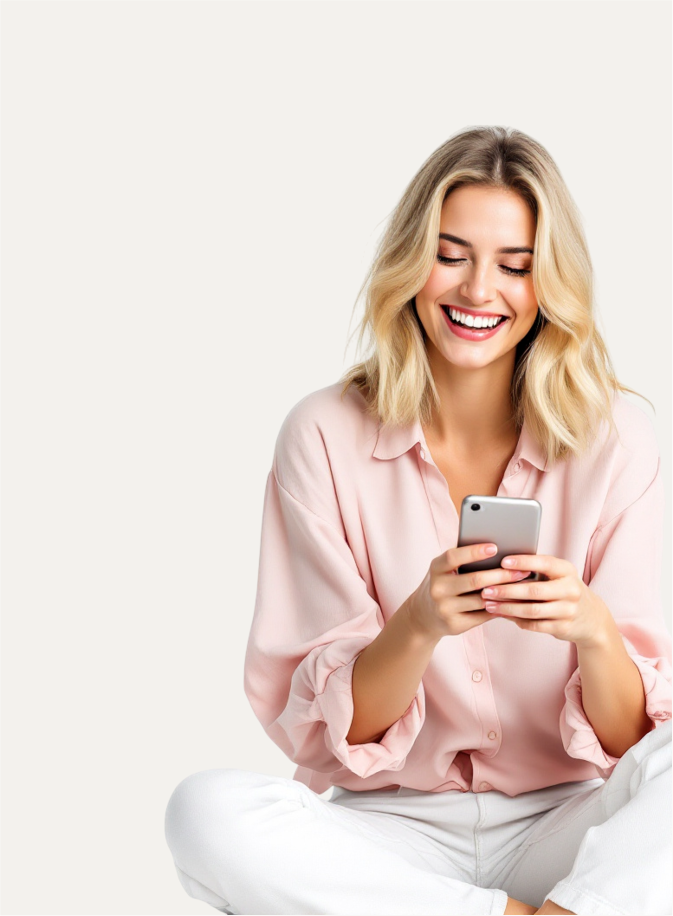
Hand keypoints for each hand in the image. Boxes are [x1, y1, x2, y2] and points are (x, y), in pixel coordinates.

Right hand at [406, 542, 530, 640]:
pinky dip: (500, 608)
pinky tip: (514, 601)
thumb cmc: (443, 583)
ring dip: (505, 593)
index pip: (454, 557)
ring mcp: (445, 608)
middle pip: (474, 580)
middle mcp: (438, 588)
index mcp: (436, 568)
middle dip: (501, 575)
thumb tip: (498, 550)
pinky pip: (483, 616)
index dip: (474, 552)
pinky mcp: (455, 624)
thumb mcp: (444, 569)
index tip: (495, 547)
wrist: (423, 615)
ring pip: (482, 600)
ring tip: (522, 586)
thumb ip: (462, 560)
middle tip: (522, 570)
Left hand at [480, 553, 610, 647]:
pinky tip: (502, 615)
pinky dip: (516, 620)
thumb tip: (501, 565)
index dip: (523, 562)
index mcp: (567, 571)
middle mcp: (570, 590)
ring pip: (532, 610)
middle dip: (507, 590)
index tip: (503, 562)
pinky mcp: (563, 627)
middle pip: (534, 590)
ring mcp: (568, 611)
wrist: (591, 618)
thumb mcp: (558, 575)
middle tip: (486, 589)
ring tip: (489, 604)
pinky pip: (534, 625)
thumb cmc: (563, 589)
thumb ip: (537, 569)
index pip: (544, 563)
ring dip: (507, 608)